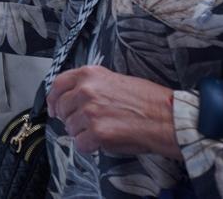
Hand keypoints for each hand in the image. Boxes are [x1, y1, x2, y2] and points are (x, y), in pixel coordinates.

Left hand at [47, 66, 180, 158]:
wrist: (168, 117)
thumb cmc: (149, 100)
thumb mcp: (115, 80)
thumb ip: (92, 86)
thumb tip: (74, 99)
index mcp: (90, 74)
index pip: (58, 85)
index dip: (53, 99)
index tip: (54, 109)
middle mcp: (86, 90)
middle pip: (62, 108)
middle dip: (70, 119)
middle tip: (84, 125)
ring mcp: (90, 111)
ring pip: (70, 128)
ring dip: (82, 134)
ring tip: (102, 132)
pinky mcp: (97, 132)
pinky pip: (80, 144)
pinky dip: (89, 147)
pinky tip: (103, 142)